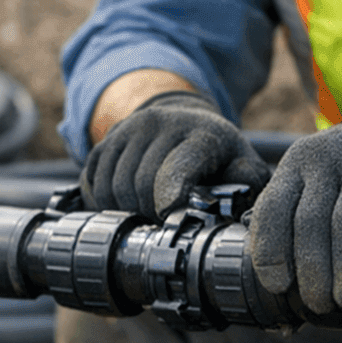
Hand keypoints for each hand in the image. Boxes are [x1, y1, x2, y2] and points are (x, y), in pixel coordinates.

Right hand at [81, 91, 270, 219]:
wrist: (184, 119)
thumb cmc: (216, 153)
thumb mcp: (243, 164)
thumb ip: (247, 183)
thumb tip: (242, 203)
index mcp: (200, 134)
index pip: (176, 170)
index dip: (170, 203)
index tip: (171, 221)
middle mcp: (161, 124)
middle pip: (139, 185)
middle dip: (148, 214)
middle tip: (162, 223)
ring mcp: (129, 128)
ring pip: (112, 186)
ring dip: (125, 211)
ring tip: (146, 214)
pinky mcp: (107, 138)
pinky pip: (93, 180)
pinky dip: (103, 202)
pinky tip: (125, 205)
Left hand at [248, 82, 341, 313]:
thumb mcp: (327, 189)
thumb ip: (304, 235)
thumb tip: (285, 317)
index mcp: (299, 164)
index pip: (273, 208)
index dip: (270, 251)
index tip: (278, 287)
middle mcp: (329, 159)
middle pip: (310, 220)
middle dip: (311, 269)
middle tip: (319, 305)